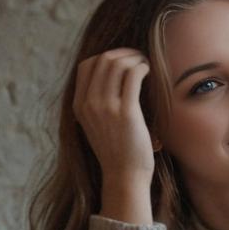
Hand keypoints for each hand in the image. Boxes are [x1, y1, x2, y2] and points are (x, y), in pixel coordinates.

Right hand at [73, 48, 154, 182]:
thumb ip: (96, 103)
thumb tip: (109, 78)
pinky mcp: (126, 112)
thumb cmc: (116, 150)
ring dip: (135, 58)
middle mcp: (89, 104)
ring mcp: (106, 108)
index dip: (106, 56)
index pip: (86, 65)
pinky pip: (133, 75)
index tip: (122, 60)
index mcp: (79, 105)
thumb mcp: (95, 124)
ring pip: (117, 64)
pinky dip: (142, 67)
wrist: (123, 176)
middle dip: (123, 53)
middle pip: (103, 60)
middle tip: (138, 58)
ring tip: (145, 64)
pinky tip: (148, 72)